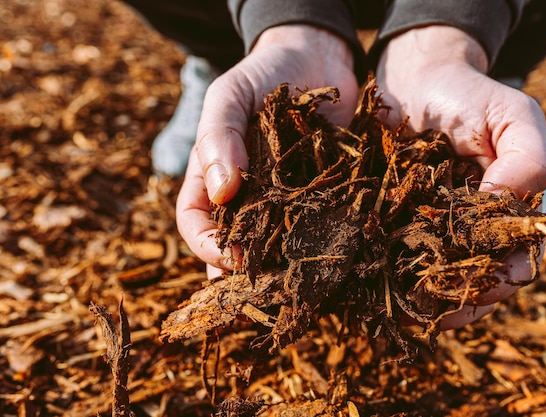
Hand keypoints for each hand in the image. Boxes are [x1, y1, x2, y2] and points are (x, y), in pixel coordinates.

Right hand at [176, 25, 358, 273]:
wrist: (317, 56)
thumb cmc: (263, 73)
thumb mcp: (230, 95)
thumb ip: (218, 136)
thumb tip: (221, 192)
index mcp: (212, 177)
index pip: (195, 222)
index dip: (206, 246)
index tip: (230, 257)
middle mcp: (247, 196)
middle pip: (235, 244)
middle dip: (245, 271)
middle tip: (265, 290)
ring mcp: (285, 199)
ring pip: (276, 244)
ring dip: (282, 267)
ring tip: (297, 286)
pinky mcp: (323, 194)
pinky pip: (318, 226)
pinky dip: (321, 244)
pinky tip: (333, 259)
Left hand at [376, 25, 545, 327]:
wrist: (411, 77)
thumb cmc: (466, 94)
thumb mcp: (510, 115)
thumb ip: (526, 158)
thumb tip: (507, 210)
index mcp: (504, 215)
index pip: (514, 262)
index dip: (502, 281)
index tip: (481, 290)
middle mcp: (468, 231)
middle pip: (470, 281)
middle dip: (457, 301)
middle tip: (433, 313)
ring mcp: (428, 231)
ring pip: (430, 279)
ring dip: (420, 301)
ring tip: (402, 313)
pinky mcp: (390, 223)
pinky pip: (390, 257)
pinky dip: (385, 277)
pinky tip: (373, 287)